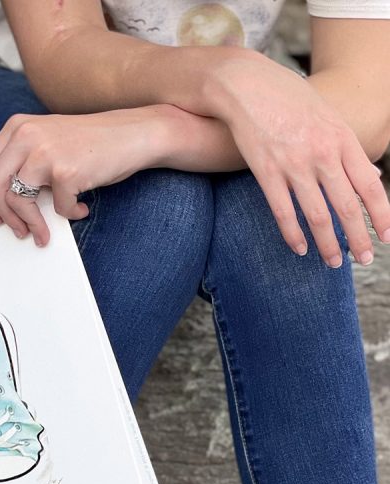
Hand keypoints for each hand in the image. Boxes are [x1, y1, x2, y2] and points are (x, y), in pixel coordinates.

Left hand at [0, 108, 167, 245]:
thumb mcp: (47, 140)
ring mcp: (44, 152)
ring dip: (31, 224)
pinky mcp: (66, 171)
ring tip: (43, 233)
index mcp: (16, 127)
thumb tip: (2, 202)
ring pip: (17, 201)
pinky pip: (57, 207)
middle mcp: (26, 135)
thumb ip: (23, 160)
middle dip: (5, 216)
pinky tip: (82, 207)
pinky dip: (70, 213)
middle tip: (18, 231)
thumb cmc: (92, 144)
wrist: (134, 134)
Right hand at [210, 55, 389, 265]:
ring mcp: (294, 163)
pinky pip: (283, 212)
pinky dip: (293, 235)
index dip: (381, 216)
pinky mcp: (266, 171)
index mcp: (342, 139)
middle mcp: (323, 153)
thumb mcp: (327, 116)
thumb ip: (348, 149)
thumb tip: (371, 178)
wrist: (246, 83)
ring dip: (328, 244)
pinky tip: (300, 249)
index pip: (369, 186)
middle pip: (347, 207)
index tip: (385, 237)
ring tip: (334, 263)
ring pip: (318, 215)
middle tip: (363, 260)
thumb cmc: (287, 98)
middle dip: (358, 239)